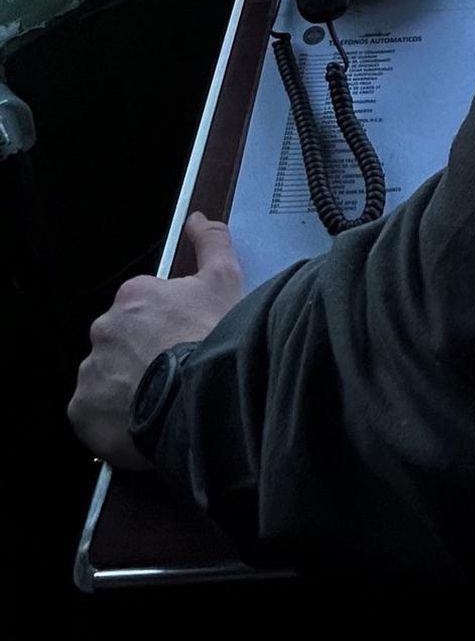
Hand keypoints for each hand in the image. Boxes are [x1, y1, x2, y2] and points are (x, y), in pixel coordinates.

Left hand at [68, 213, 243, 469]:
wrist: (203, 398)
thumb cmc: (214, 338)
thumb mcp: (225, 281)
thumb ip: (211, 243)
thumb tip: (196, 218)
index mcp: (134, 295)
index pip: (144, 309)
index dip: (167, 328)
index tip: (185, 343)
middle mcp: (105, 327)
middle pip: (122, 342)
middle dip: (141, 356)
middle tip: (173, 374)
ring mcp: (91, 370)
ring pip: (107, 376)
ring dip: (126, 387)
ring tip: (160, 402)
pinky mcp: (83, 409)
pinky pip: (94, 412)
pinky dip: (112, 418)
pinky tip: (140, 422)